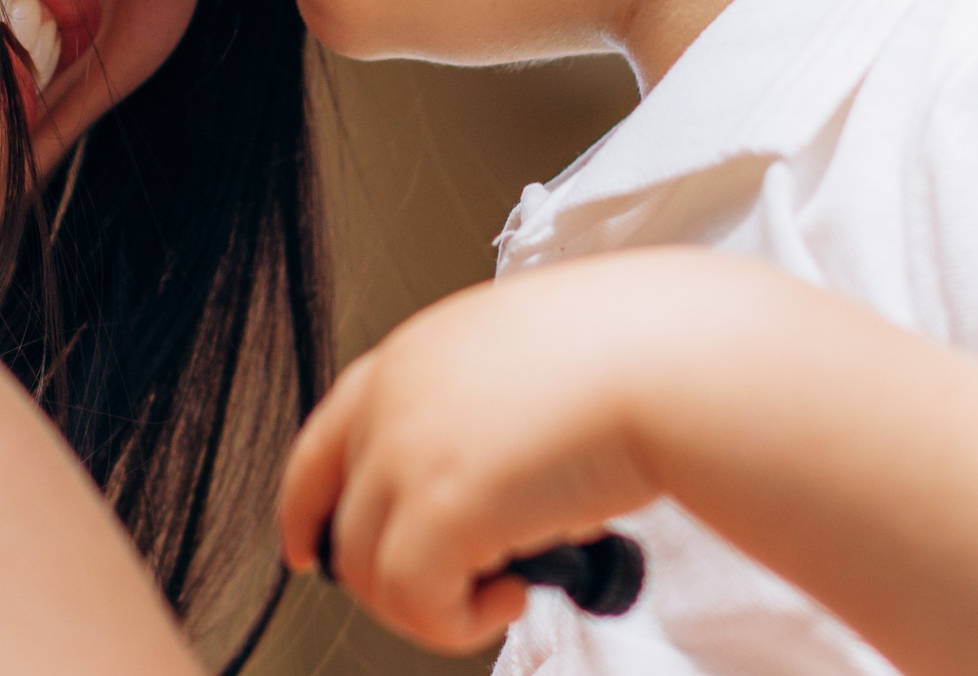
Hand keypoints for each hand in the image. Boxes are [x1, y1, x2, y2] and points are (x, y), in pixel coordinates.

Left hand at [280, 247, 740, 651]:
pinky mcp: (437, 510)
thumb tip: (487, 490)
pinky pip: (412, 601)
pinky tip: (516, 593)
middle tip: (458, 592)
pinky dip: (458, 622)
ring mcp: (407, 452)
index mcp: (413, 356)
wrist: (670, 361)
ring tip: (506, 587)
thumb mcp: (524, 367)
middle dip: (388, 573)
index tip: (308, 547)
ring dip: (434, 602)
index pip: (321, 442)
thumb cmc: (632, 358)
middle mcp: (393, 399)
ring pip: (369, 572)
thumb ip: (479, 417)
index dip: (307, 505)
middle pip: (340, 520)